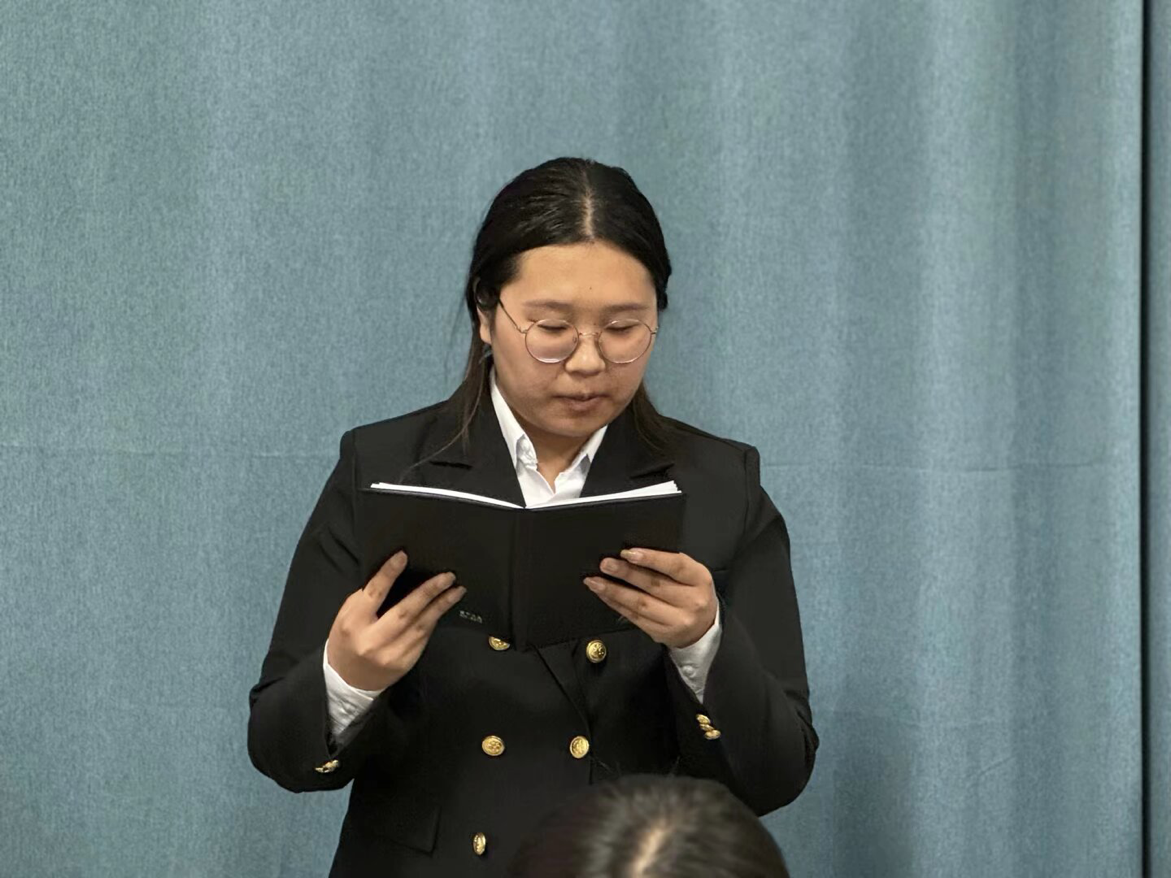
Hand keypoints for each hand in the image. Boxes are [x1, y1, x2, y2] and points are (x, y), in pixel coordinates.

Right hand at [326, 550, 465, 690]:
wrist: (348, 681)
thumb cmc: (347, 640)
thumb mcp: (346, 616)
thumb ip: (366, 598)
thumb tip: (394, 576)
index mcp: (354, 623)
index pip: (374, 593)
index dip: (389, 573)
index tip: (404, 555)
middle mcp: (374, 640)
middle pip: (406, 611)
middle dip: (429, 591)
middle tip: (447, 576)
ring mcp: (392, 654)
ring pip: (421, 625)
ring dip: (442, 605)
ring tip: (456, 589)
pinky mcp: (406, 663)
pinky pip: (424, 637)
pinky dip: (435, 620)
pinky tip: (444, 607)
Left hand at [583, 548, 716, 648]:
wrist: (703, 628)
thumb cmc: (692, 593)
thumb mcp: (691, 574)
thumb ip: (669, 563)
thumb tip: (633, 553)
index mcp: (700, 579)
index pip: (675, 566)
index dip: (651, 558)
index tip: (628, 553)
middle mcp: (691, 601)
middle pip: (654, 585)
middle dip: (626, 573)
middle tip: (606, 564)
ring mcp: (676, 620)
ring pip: (640, 604)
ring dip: (614, 591)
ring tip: (596, 581)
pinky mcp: (660, 633)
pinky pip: (634, 617)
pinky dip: (616, 604)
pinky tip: (605, 595)